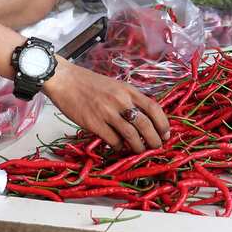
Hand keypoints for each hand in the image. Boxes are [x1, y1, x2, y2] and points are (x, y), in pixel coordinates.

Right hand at [44, 60, 169, 152]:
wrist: (65, 80)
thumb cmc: (89, 83)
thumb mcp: (115, 86)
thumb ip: (128, 99)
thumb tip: (142, 119)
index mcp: (128, 90)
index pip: (153, 107)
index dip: (163, 123)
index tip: (166, 134)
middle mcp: (120, 100)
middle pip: (145, 125)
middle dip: (154, 140)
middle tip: (156, 147)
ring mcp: (107, 112)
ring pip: (131, 135)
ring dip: (138, 147)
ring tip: (139, 151)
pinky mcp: (94, 123)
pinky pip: (113, 140)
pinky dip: (119, 147)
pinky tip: (119, 147)